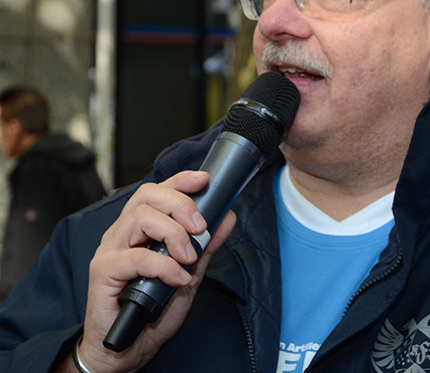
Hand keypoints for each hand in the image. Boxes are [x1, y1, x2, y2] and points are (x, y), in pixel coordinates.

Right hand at [74, 170, 236, 372]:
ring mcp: (110, 250)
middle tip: (200, 227)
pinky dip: (164, 266)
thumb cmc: (154, 311)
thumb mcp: (190, 274)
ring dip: (173, 233)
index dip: (180, 180)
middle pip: (147, 195)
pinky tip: (178, 279)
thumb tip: (227, 217)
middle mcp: (122, 233)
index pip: (157, 191)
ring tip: (189, 257)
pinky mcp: (103, 272)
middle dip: (181, 204)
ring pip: (140, 218)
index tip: (204, 180)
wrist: (129, 348)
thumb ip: (206, 246)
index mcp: (141, 229)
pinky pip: (136, 257)